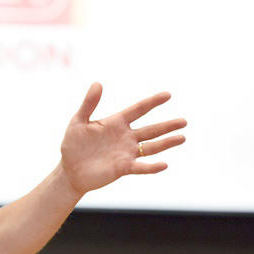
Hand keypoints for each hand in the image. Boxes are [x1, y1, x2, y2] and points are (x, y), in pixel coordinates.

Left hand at [60, 83, 185, 195]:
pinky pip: (141, 167)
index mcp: (117, 122)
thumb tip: (98, 83)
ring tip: (182, 137)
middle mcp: (126, 137)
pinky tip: (164, 164)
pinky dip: (152, 166)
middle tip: (184, 121)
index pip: (139, 110)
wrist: (69, 170)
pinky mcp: (123, 168)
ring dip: (166, 143)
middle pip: (151, 129)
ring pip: (151, 147)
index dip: (153, 102)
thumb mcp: (78, 121)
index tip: (168, 95)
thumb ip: (89, 104)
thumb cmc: (73, 144)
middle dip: (167, 125)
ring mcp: (126, 153)